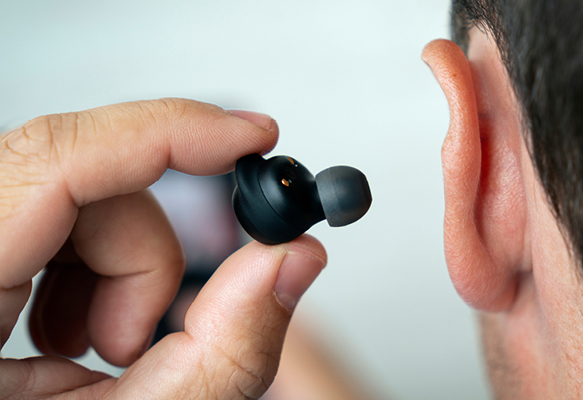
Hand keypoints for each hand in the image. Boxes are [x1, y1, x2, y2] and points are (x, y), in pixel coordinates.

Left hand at [0, 99, 326, 398]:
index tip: (250, 136)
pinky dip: (94, 266)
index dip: (168, 133)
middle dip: (145, 250)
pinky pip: (53, 215)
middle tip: (142, 338)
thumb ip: (225, 349)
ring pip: (71, 192)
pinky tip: (76, 334)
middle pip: (73, 178)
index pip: (57, 162)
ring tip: (102, 352)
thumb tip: (291, 260)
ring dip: (119, 266)